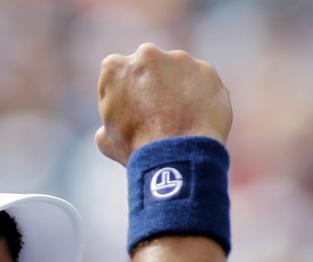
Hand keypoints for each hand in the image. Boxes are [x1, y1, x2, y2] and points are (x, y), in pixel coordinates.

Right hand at [95, 43, 232, 165]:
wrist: (177, 156)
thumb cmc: (136, 149)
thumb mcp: (105, 139)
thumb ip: (110, 118)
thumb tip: (115, 122)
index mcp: (114, 68)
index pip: (115, 74)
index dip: (122, 93)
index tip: (129, 110)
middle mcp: (147, 54)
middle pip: (147, 66)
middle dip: (150, 83)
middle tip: (155, 112)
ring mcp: (180, 60)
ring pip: (176, 71)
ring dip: (176, 89)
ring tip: (178, 119)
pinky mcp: (206, 70)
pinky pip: (201, 82)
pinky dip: (199, 96)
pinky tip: (195, 119)